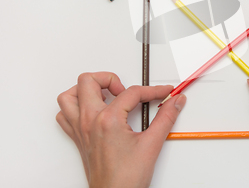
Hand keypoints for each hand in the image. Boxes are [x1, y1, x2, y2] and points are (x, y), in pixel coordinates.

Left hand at [56, 72, 186, 187]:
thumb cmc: (127, 178)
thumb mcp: (152, 144)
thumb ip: (166, 117)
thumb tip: (175, 101)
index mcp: (108, 120)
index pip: (132, 92)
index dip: (153, 90)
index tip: (164, 93)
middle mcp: (89, 121)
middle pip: (89, 81)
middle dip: (110, 79)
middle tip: (127, 91)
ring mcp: (80, 129)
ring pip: (69, 96)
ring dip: (86, 90)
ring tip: (106, 94)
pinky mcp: (78, 138)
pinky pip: (65, 115)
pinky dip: (76, 107)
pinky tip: (93, 110)